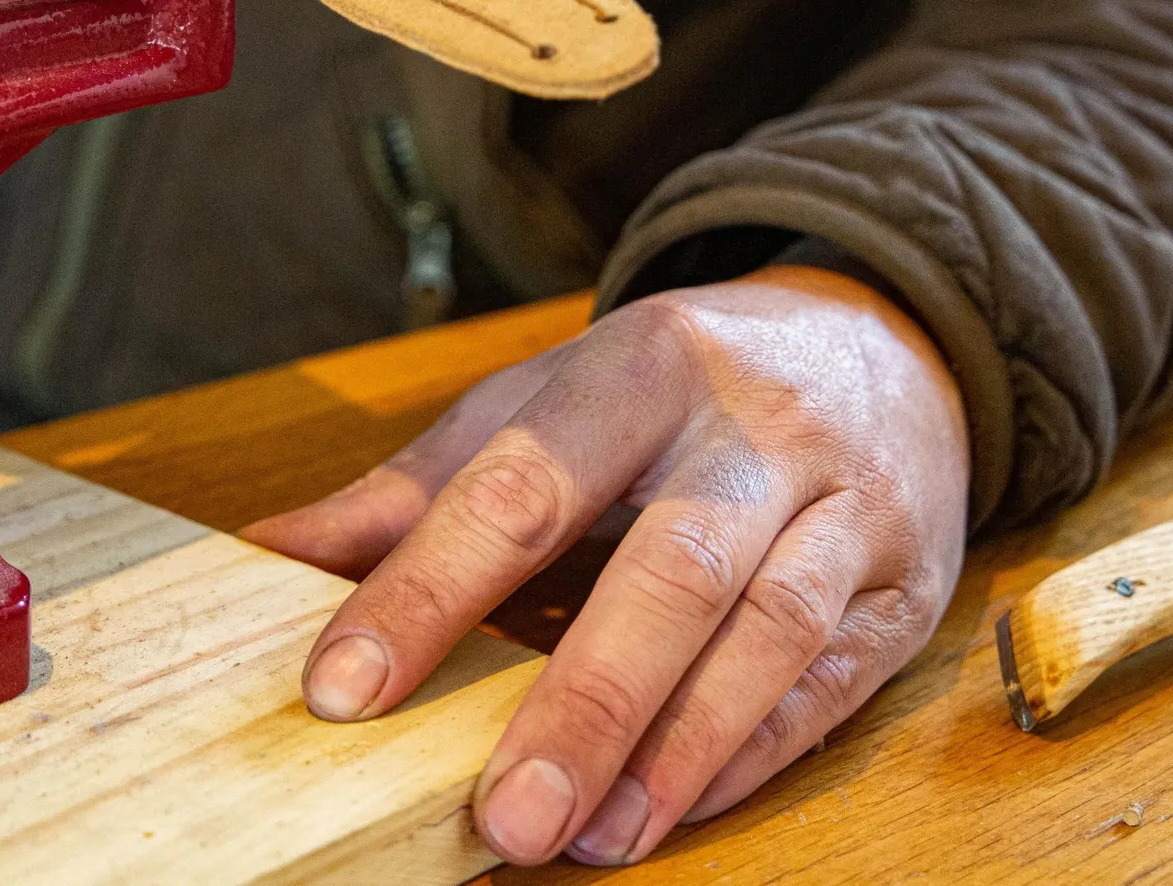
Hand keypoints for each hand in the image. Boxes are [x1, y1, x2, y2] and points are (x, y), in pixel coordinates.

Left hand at [242, 266, 968, 866]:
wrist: (876, 336)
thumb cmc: (675, 384)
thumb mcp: (548, 398)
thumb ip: (419, 485)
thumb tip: (269, 552)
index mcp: (640, 367)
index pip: (523, 482)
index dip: (430, 587)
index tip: (343, 689)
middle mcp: (753, 429)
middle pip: (672, 567)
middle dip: (585, 697)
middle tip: (502, 818)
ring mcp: (844, 504)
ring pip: (770, 631)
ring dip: (678, 746)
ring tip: (588, 839)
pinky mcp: (904, 580)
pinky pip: (831, 678)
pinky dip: (751, 754)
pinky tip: (673, 811)